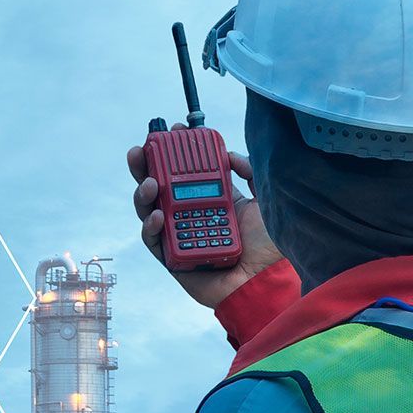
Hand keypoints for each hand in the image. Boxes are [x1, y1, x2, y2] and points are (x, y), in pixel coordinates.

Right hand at [126, 129, 282, 309]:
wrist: (268, 281)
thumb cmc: (270, 246)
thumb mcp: (266, 201)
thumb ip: (251, 174)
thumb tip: (229, 156)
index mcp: (213, 199)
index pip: (186, 171)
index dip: (175, 152)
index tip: (172, 131)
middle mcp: (192, 215)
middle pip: (160, 187)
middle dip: (146, 166)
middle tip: (141, 149)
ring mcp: (179, 236)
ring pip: (149, 210)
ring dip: (144, 194)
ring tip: (148, 183)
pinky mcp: (172, 259)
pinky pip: (154, 240)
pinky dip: (151, 226)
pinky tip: (156, 216)